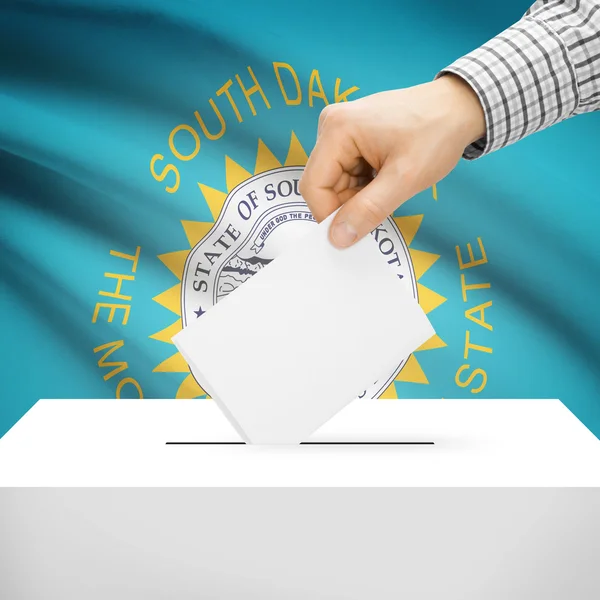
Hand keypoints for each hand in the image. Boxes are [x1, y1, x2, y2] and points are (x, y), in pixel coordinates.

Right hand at [299, 74, 485, 247]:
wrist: (459, 107)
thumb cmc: (436, 134)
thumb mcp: (404, 179)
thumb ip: (368, 210)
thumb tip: (337, 238)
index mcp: (337, 130)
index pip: (314, 187)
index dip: (328, 216)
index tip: (353, 233)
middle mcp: (331, 125)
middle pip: (323, 184)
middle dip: (347, 205)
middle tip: (380, 210)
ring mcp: (340, 129)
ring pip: (335, 182)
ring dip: (357, 197)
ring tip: (389, 190)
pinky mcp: (350, 136)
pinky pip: (346, 173)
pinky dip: (362, 187)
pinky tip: (386, 181)